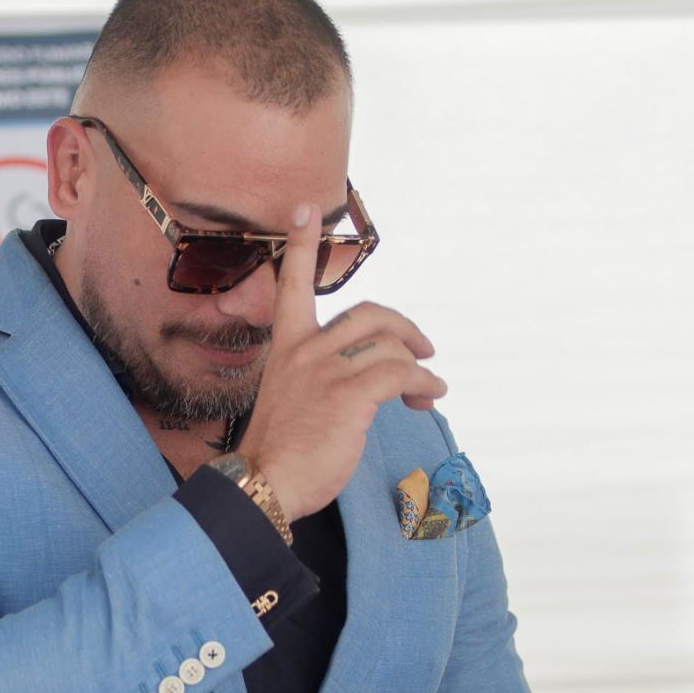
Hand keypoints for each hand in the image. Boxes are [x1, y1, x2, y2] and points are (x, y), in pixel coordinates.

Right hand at [237, 203, 445, 520]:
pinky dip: (424, 384)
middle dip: (404, 328)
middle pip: (369, 313)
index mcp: (286, 346)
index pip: (292, 284)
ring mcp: (325, 370)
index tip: (306, 209)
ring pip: (391, 347)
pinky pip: (401, 375)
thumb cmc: (278, 452)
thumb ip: (318, 378)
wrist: (264, 483)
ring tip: (429, 390)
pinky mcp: (348, 394)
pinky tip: (429, 398)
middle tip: (423, 349)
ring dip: (420, 367)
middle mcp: (304, 349)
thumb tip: (367, 380)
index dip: (301, 244)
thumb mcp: (290, 400)